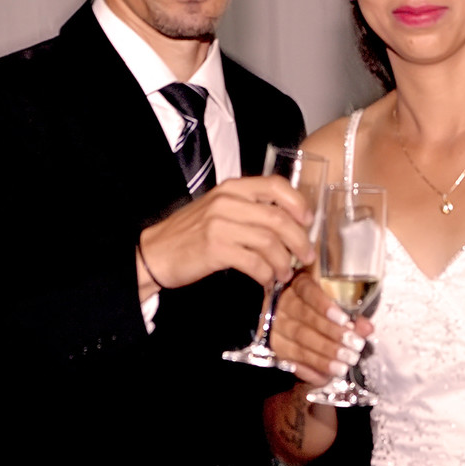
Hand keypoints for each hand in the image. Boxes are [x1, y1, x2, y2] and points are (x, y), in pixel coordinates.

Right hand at [137, 175, 314, 291]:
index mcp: (232, 188)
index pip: (276, 185)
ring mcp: (220, 224)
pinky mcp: (215, 249)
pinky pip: (255, 262)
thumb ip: (249, 208)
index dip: (298, 203)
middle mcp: (227, 201)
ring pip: (270, 242)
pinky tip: (266, 280)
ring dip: (284, 262)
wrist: (155, 253)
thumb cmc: (191, 233)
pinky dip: (266, 274)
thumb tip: (290, 221)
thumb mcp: (220, 209)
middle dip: (300, 240)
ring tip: (285, 273)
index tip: (308, 221)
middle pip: (279, 218)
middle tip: (307, 256)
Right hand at [270, 270, 373, 383]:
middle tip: (354, 345)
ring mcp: (275, 326)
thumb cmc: (317, 307)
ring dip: (324, 356)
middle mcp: (281, 303)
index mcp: (297, 283)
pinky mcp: (275, 348)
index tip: (344, 319)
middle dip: (332, 334)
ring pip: (299, 341)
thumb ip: (350, 313)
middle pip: (305, 318)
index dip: (325, 305)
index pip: (307, 290)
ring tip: (345, 363)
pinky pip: (292, 361)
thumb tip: (366, 328)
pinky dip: (312, 369)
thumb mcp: (334, 303)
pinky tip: (328, 375)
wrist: (291, 318)